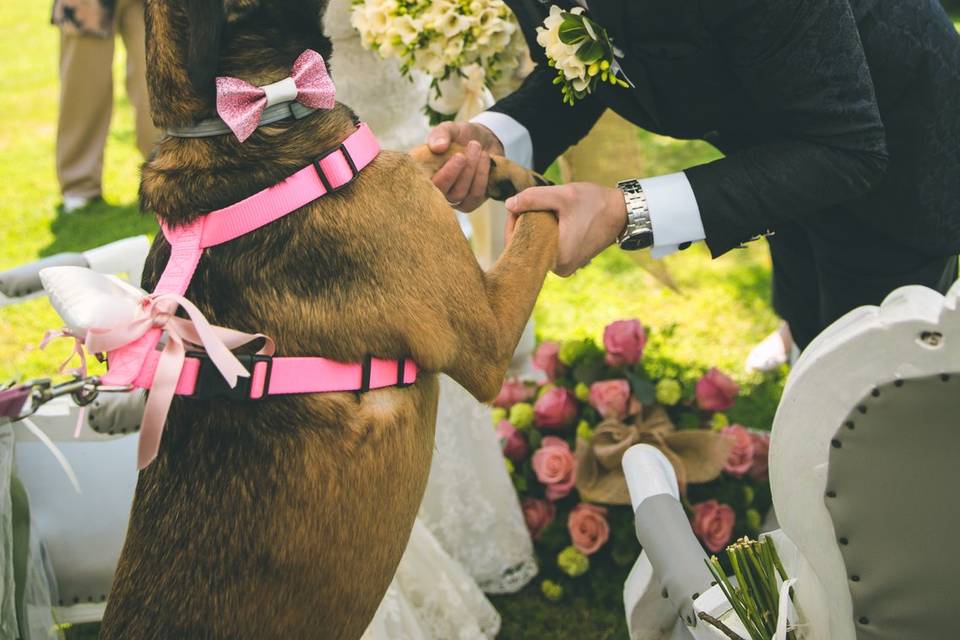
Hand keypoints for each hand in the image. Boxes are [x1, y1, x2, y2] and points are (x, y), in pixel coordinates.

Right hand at [427, 121, 504, 211]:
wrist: (483, 141)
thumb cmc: (460, 136)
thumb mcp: (450, 129)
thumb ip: (440, 134)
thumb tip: (437, 147)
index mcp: (423, 173)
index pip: (424, 184)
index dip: (442, 175)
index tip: (459, 156)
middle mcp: (434, 189)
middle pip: (442, 192)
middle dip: (458, 171)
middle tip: (470, 148)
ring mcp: (451, 198)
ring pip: (459, 194)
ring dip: (472, 171)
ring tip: (478, 148)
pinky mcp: (468, 203)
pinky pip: (474, 197)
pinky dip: (482, 177)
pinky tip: (485, 159)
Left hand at [505, 183, 626, 276]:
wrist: (622, 212)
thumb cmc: (595, 203)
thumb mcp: (562, 195)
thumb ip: (532, 198)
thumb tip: (508, 205)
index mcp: (557, 259)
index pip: (519, 244)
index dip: (512, 223)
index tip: (516, 206)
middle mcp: (559, 270)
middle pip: (527, 248)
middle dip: (523, 226)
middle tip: (527, 207)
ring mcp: (564, 269)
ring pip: (537, 248)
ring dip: (534, 230)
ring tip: (542, 212)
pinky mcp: (569, 263)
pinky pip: (547, 249)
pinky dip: (545, 235)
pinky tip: (551, 220)